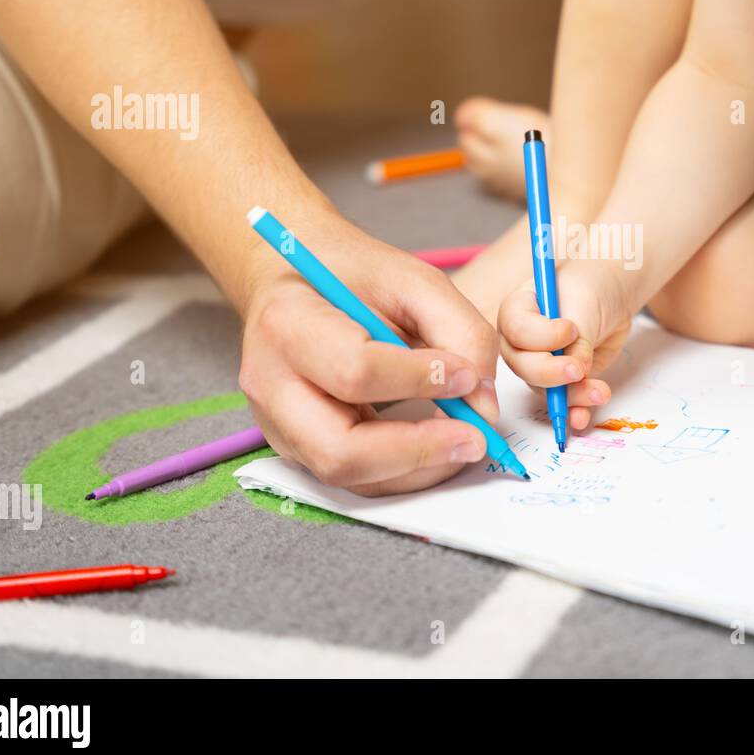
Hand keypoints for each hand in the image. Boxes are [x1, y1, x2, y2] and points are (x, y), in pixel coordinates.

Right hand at [239, 213, 501, 495]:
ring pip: (347, 475)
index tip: (467, 376)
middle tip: (475, 438)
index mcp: (288, 324)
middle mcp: (270, 385)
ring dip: (416, 469)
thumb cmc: (354, 276)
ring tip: (463, 441)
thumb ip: (461, 332)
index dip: (420, 381)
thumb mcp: (415, 279)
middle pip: (339, 449)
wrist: (297, 283)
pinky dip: (402, 471)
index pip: (354, 372)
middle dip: (417, 452)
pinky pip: (352, 478)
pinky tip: (436, 445)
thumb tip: (483, 407)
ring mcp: (277, 425)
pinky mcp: (296, 448)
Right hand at [497, 258, 633, 432]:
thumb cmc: (590, 286)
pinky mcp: (559, 381)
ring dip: (571, 396)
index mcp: (516, 310)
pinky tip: (582, 416)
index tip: (571, 330)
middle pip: (524, 365)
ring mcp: (538, 362)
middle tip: (578, 370)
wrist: (610, 294)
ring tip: (599, 392)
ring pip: (544, 388)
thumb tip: (576, 371)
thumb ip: (578, 337)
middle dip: (551, 373)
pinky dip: (573, 411)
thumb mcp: (583, 303)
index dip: (542, 337)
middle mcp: (520, 340)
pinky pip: (561, 401)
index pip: (516, 330)